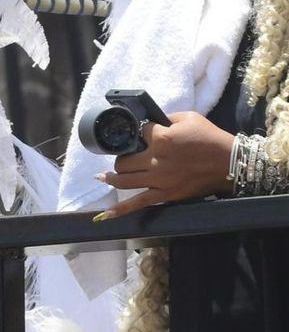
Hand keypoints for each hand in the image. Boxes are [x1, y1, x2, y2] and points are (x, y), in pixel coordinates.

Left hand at [95, 110, 233, 219]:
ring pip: (124, 180)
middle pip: (124, 160)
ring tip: (104, 176)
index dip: (141, 132)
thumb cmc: (209, 137)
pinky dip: (120, 210)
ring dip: (112, 177)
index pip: (139, 133)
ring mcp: (158, 180)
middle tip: (127, 156)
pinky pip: (138, 203)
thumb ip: (166, 119)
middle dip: (123, 156)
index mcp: (161, 138)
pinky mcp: (165, 194)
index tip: (146, 133)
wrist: (228, 163)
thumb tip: (151, 123)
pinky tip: (105, 213)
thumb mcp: (188, 118)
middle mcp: (155, 160)